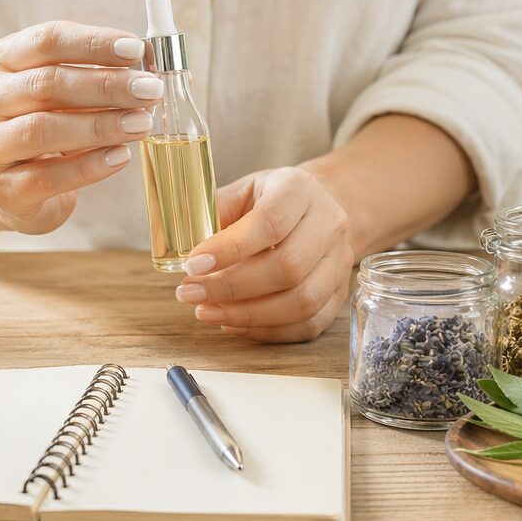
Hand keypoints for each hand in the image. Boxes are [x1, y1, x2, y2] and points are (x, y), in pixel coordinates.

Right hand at [0, 21, 161, 233]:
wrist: (10, 186)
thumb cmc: (45, 124)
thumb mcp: (60, 90)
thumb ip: (94, 73)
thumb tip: (145, 70)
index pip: (46, 41)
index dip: (93, 43)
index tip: (136, 49)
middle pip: (47, 84)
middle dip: (106, 86)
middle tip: (150, 89)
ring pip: (43, 130)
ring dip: (100, 125)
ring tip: (141, 123)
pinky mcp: (4, 190)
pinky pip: (48, 177)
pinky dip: (90, 166)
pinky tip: (121, 157)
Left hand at [174, 167, 353, 342]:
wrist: (320, 206)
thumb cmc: (273, 199)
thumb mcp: (243, 190)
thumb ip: (215, 212)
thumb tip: (183, 246)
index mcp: (299, 190)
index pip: (270, 223)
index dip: (229, 249)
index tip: (193, 265)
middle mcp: (328, 225)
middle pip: (287, 268)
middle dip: (232, 288)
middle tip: (191, 293)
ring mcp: (339, 263)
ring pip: (301, 302)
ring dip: (247, 315)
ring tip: (207, 312)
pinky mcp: (339, 294)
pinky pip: (307, 324)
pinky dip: (266, 331)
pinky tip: (233, 324)